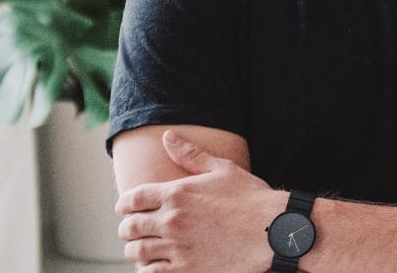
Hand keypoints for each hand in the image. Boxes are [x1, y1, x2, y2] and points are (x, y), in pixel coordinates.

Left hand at [115, 130, 282, 271]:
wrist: (272, 229)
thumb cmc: (251, 197)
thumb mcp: (222, 169)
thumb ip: (191, 154)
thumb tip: (168, 137)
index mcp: (177, 193)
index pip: (132, 199)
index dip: (124, 204)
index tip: (125, 208)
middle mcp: (171, 220)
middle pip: (130, 227)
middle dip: (128, 228)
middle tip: (134, 229)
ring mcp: (177, 247)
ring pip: (137, 252)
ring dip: (136, 249)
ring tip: (144, 247)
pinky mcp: (185, 270)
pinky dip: (148, 268)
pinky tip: (157, 263)